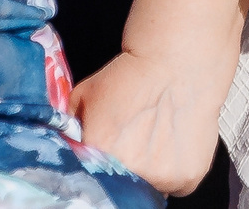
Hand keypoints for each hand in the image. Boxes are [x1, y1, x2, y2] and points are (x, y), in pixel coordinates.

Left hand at [70, 0, 248, 196]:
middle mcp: (132, 170)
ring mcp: (163, 178)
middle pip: (119, 184)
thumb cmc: (127, 75)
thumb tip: (59, 146)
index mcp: (100, 150)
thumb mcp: (81, 97)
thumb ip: (68, 127)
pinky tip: (168, 143)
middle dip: (119, 168)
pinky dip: (170, 169)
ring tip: (149, 141)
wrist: (174, 61)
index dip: (93, 164)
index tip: (99, 154)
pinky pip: (173, 185)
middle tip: (125, 145)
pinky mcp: (188, 178)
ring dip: (145, 170)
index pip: (88, 174)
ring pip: (148, 187)